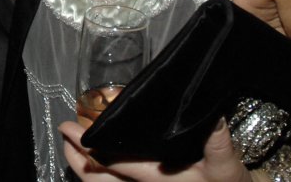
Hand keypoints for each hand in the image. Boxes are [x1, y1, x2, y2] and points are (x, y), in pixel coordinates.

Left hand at [60, 118, 251, 181]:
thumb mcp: (227, 164)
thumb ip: (217, 140)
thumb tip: (209, 115)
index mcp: (157, 179)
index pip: (114, 164)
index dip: (89, 147)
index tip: (70, 128)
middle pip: (99, 180)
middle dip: (76, 157)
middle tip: (64, 133)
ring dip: (85, 167)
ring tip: (72, 146)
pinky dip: (101, 174)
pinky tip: (98, 162)